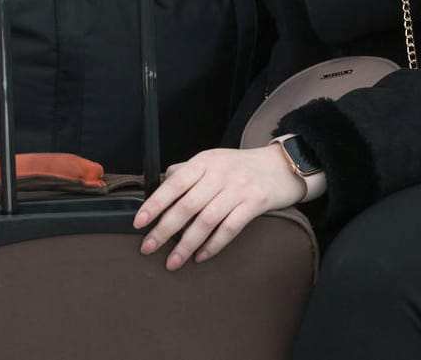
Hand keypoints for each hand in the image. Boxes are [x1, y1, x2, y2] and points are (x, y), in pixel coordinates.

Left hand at [132, 146, 306, 268]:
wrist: (281, 165)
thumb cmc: (241, 166)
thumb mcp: (212, 160)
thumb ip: (187, 172)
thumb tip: (161, 185)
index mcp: (204, 162)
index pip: (173, 183)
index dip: (155, 204)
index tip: (139, 222)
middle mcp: (219, 174)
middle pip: (187, 205)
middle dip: (164, 229)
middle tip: (148, 247)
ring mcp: (238, 189)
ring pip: (206, 220)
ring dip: (186, 244)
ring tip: (173, 261)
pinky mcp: (255, 204)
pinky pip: (230, 229)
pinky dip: (213, 245)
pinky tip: (201, 257)